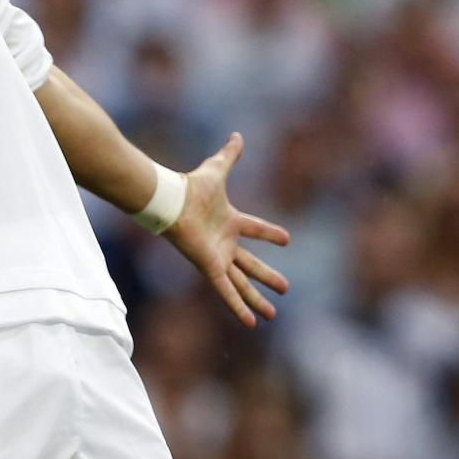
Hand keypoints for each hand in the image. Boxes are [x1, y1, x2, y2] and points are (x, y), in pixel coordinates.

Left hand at [162, 133, 290, 326]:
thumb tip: (237, 135)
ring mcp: (218, 257)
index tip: (287, 239)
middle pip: (251, 264)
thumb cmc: (192, 187)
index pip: (255, 228)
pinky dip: (238, 307)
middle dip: (267, 277)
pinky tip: (251, 323)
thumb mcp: (218, 169)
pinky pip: (227, 291)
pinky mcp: (211, 267)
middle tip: (285, 287)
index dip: (270, 233)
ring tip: (273, 314)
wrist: (171, 201)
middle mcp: (224, 242)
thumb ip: (229, 155)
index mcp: (229, 221)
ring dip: (257, 298)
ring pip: (242, 283)